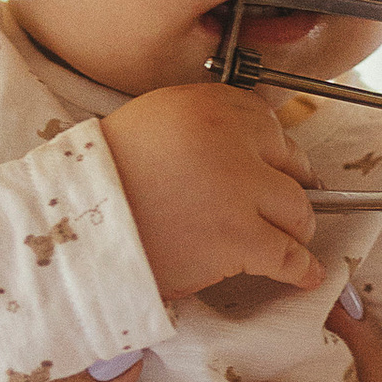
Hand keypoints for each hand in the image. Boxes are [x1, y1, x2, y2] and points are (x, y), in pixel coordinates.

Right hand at [100, 84, 321, 303]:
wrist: (76, 227)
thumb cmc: (102, 181)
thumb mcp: (151, 123)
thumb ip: (199, 127)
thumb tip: (239, 148)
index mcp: (208, 107)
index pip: (267, 124)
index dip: (272, 152)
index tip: (273, 167)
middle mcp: (232, 142)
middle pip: (291, 165)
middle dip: (289, 187)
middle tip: (285, 205)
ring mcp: (240, 192)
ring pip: (297, 210)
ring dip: (294, 227)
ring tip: (289, 240)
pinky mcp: (239, 239)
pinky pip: (288, 255)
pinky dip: (300, 268)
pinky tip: (305, 274)